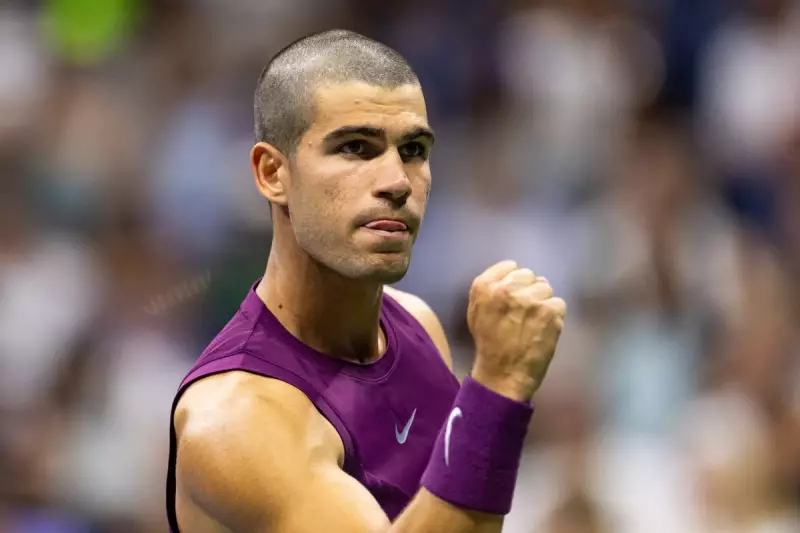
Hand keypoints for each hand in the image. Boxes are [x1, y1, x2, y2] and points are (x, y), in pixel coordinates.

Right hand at [467, 260, 566, 402]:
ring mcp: (530, 299)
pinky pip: (559, 304)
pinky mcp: (550, 311)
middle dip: (529, 291)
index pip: (510, 267)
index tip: (513, 298)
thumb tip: (513, 274)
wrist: (503, 374)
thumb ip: (490, 290)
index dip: (515, 282)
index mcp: (484, 286)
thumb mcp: (476, 311)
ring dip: (543, 304)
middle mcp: (507, 288)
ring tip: (533, 324)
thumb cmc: (489, 344)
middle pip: (530, 276)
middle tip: (524, 313)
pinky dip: (555, 317)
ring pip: (546, 289)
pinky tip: (544, 331)